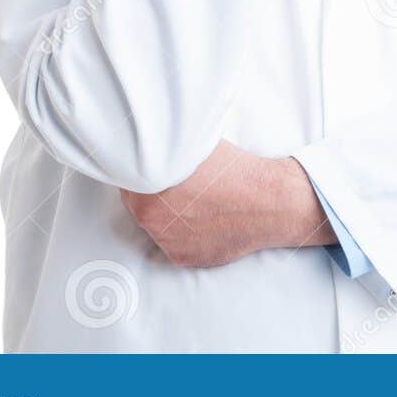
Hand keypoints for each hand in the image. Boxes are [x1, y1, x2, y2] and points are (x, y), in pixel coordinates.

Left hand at [120, 140, 332, 268]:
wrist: (268, 201)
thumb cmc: (235, 169)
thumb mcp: (196, 146)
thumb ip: (168, 148)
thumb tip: (152, 138)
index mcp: (147, 188)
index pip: (127, 179)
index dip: (139, 171)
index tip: (152, 167)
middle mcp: (151, 219)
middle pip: (138, 204)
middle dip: (153, 194)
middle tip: (179, 183)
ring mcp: (167, 242)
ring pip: (157, 226)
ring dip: (168, 215)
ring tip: (196, 201)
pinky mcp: (184, 258)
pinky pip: (174, 244)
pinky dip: (185, 233)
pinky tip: (204, 218)